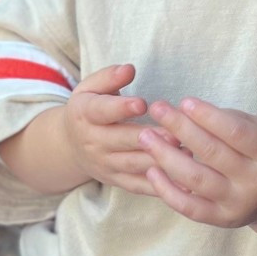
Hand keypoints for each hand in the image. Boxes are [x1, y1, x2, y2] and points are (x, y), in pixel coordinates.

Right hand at [61, 64, 175, 197]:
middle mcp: (92, 141)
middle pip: (121, 140)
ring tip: (186, 151)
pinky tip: (183, 180)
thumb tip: (129, 69)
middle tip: (176, 133)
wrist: (70, 147)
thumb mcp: (89, 88)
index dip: (121, 108)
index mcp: (84, 114)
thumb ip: (109, 77)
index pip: (102, 111)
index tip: (142, 104)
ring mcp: (104, 164)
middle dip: (150, 137)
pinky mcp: (116, 180)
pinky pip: (138, 185)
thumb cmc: (88, 110)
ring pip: (133, 164)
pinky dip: (160, 185)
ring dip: (159, 160)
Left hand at [136, 96, 256, 227]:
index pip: (237, 133)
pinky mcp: (220, 219)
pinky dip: (166, 189)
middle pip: (212, 153)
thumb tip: (188, 111)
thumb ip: (230, 120)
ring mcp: (236, 203)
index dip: (208, 116)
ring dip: (166, 156)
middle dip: (180, 128)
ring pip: (195, 179)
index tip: (184, 101)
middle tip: (157, 109)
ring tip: (145, 137)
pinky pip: (188, 207)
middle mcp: (254, 182)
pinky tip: (151, 170)